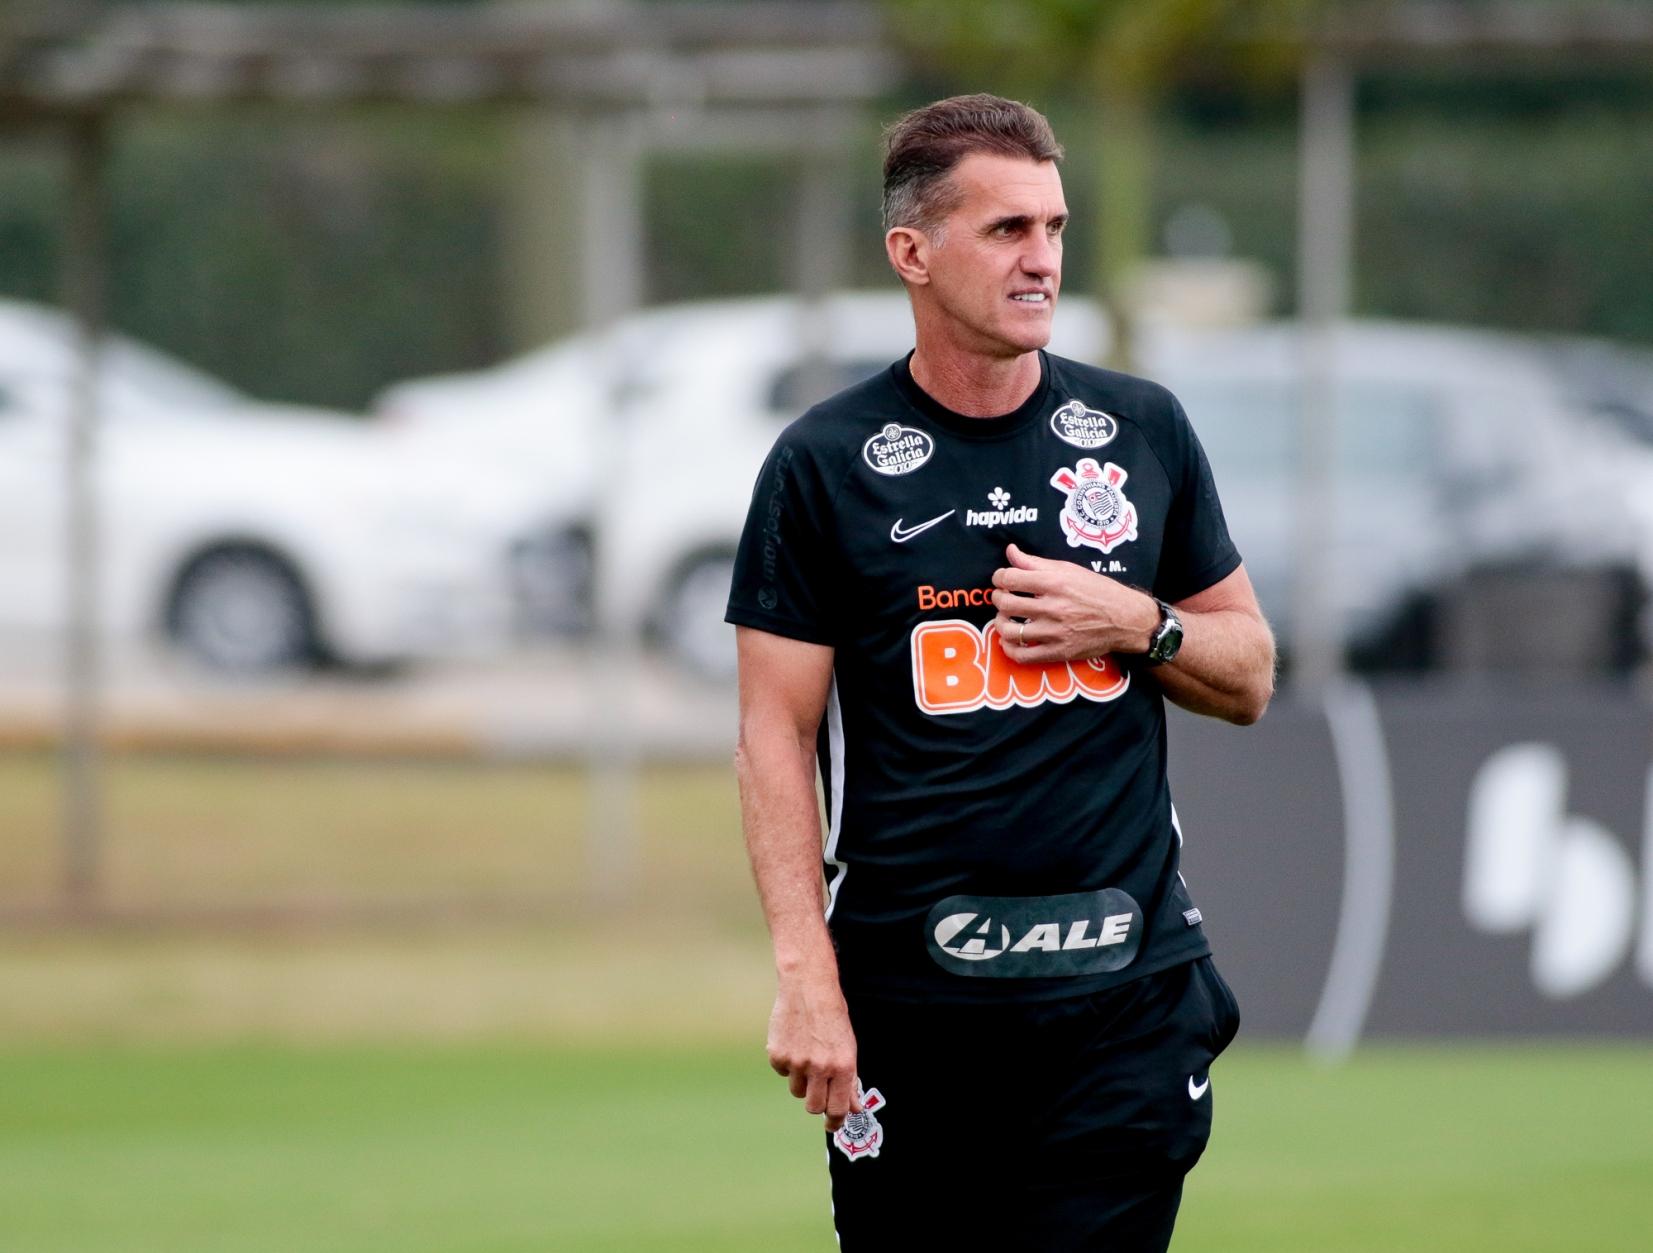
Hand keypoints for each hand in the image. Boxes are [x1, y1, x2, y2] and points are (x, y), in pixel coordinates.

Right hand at [766, 973, 861, 1130]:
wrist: (808, 987)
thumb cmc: (833, 1015)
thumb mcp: (849, 1047)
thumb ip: (850, 1080)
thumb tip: (854, 1109)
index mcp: (843, 1066)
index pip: (837, 1108)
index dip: (835, 1121)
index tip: (831, 1125)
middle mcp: (820, 1067)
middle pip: (813, 1107)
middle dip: (816, 1104)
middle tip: (818, 1093)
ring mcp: (797, 1062)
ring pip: (797, 1091)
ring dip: (802, 1081)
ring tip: (808, 1056)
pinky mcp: (778, 1055)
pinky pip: (782, 1072)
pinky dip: (788, 1063)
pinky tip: (795, 1043)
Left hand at [991, 543, 1156, 663]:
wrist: (1126, 619)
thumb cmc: (1099, 591)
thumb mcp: (1070, 569)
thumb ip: (1036, 563)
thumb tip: (1010, 551)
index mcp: (1055, 583)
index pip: (1010, 578)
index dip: (999, 577)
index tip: (1002, 579)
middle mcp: (1053, 607)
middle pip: (1006, 604)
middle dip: (998, 598)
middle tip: (1002, 597)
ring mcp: (1055, 632)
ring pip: (1010, 631)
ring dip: (1000, 623)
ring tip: (1006, 619)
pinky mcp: (1058, 652)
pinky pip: (1022, 655)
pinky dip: (1009, 649)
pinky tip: (1010, 641)